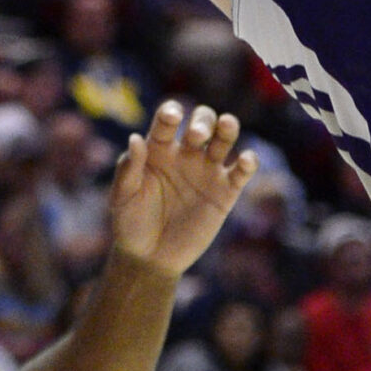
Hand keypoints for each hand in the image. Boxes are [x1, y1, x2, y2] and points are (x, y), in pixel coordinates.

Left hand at [107, 100, 257, 276]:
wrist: (149, 258)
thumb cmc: (130, 222)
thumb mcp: (122, 195)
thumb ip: (129, 167)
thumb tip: (135, 138)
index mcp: (158, 147)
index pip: (168, 119)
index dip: (171, 112)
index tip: (173, 117)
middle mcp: (185, 154)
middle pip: (202, 122)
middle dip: (203, 121)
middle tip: (196, 136)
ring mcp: (206, 172)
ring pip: (224, 139)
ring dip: (228, 128)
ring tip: (227, 125)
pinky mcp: (224, 193)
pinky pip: (241, 173)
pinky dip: (248, 163)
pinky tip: (245, 160)